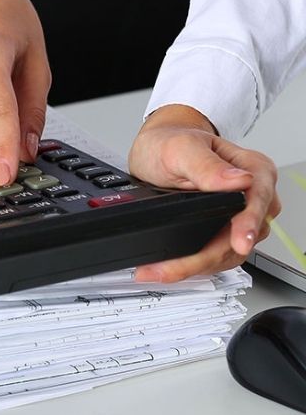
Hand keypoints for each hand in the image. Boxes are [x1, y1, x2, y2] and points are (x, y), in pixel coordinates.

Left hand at [129, 105, 280, 282]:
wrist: (156, 150)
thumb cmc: (171, 143)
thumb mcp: (182, 148)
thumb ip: (207, 165)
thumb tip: (237, 180)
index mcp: (253, 170)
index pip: (258, 202)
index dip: (248, 225)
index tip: (240, 242)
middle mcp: (253, 196)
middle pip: (243, 236)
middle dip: (208, 257)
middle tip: (173, 268)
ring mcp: (240, 217)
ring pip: (230, 253)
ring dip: (196, 266)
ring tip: (160, 270)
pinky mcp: (224, 232)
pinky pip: (216, 256)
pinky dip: (192, 266)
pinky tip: (169, 267)